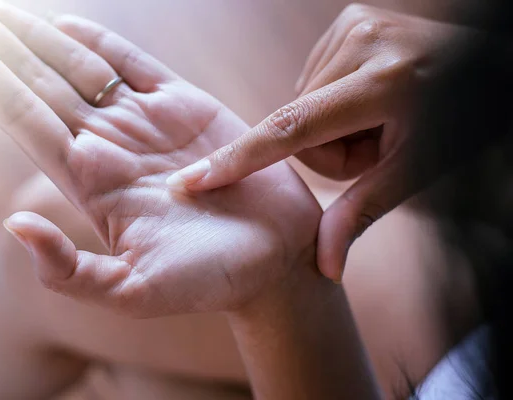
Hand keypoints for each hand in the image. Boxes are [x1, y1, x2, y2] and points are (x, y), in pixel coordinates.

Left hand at [0, 3, 320, 316]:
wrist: (274, 259)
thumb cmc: (210, 281)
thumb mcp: (133, 292)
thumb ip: (70, 271)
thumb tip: (14, 227)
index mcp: (92, 182)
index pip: (24, 118)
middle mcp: (112, 145)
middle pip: (42, 83)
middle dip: (1, 45)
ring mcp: (147, 122)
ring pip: (80, 67)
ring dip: (39, 36)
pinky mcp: (187, 106)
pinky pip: (134, 64)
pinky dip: (100, 41)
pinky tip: (65, 25)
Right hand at [166, 4, 474, 280]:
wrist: (482, 63)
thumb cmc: (459, 119)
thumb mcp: (419, 169)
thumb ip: (363, 211)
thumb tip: (325, 268)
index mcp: (384, 84)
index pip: (292, 129)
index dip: (241, 159)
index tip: (196, 179)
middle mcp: (362, 43)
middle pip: (298, 125)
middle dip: (330, 149)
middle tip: (377, 143)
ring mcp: (354, 24)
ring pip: (303, 103)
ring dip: (331, 123)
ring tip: (379, 117)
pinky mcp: (348, 19)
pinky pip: (314, 78)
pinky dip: (335, 98)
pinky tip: (370, 95)